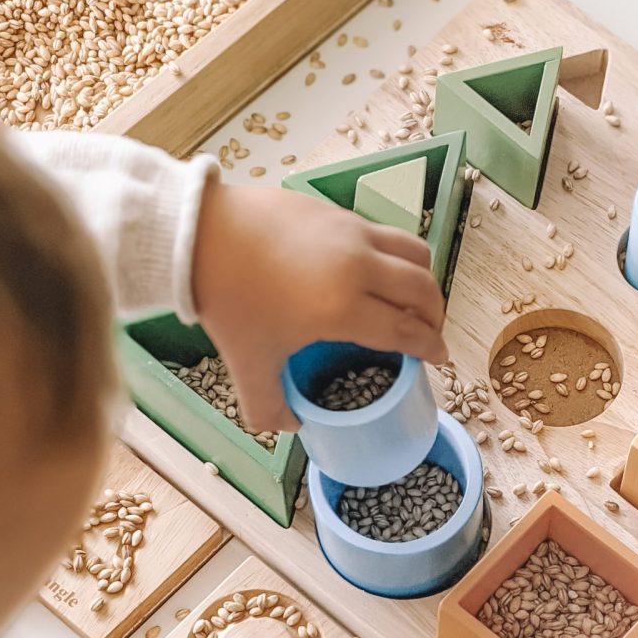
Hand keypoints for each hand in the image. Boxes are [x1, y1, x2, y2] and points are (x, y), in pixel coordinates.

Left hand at [191, 180, 447, 433]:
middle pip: (422, 289)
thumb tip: (291, 427)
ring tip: (412, 297)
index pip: (407, 330)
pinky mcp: (336, 210)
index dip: (431, 347)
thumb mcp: (247, 363)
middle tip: (429, 331)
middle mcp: (358, 267)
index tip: (440, 358)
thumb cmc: (226, 300)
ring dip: (422, 278)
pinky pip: (383, 233)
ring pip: (413, 251)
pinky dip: (394, 255)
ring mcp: (350, 232)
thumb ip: (268, 407)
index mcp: (343, 309)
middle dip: (435, 315)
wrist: (197, 235)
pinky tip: (374, 270)